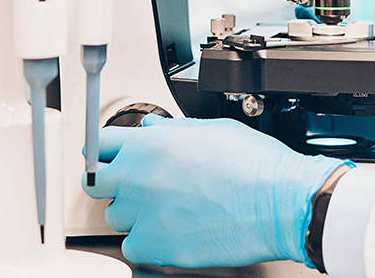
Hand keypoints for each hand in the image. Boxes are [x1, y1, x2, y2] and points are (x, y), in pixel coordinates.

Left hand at [83, 116, 346, 267]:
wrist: (279, 202)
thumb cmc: (255, 165)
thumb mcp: (210, 130)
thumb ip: (171, 130)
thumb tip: (150, 128)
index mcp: (151, 144)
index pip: (98, 143)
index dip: (105, 150)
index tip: (109, 157)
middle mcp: (141, 177)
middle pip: (95, 183)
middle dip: (110, 182)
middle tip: (132, 186)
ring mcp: (146, 213)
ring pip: (114, 216)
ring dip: (133, 214)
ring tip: (165, 210)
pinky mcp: (157, 246)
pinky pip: (131, 247)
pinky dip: (146, 243)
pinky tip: (170, 232)